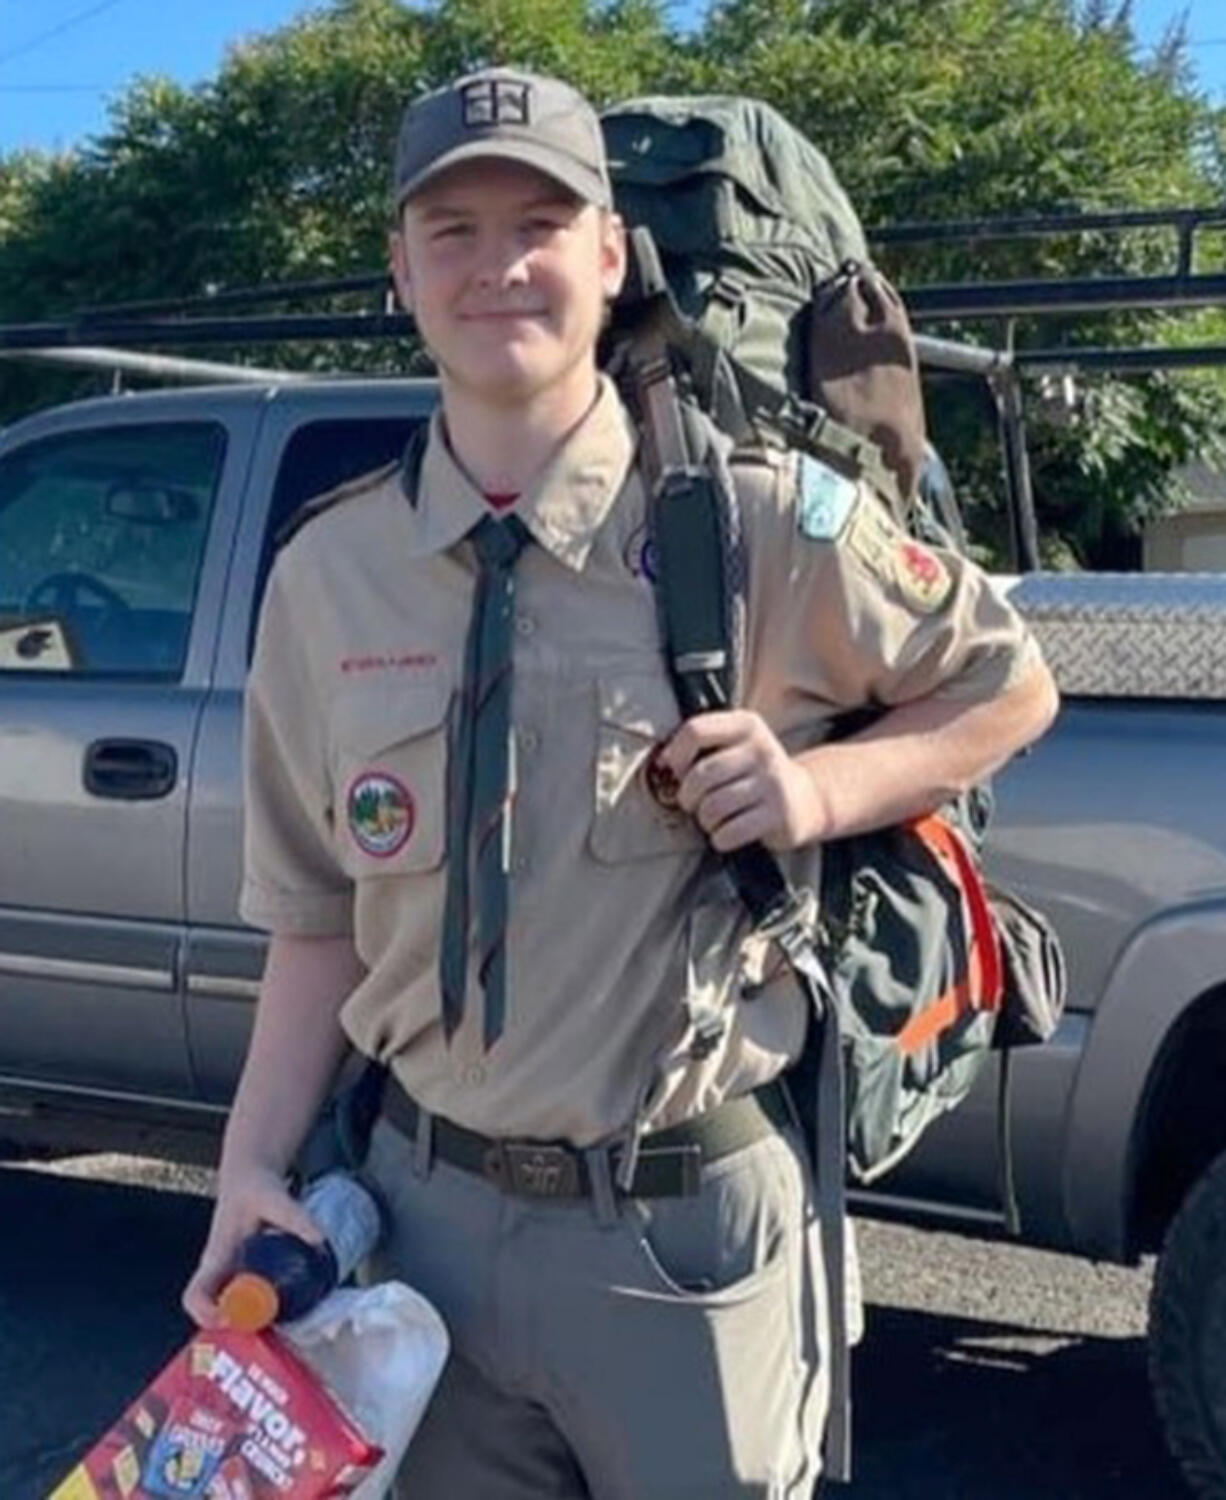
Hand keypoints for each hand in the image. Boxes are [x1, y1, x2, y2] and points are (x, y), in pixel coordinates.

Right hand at [182, 1161, 324, 1328]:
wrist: (251, 1176)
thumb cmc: (252, 1187)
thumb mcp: (272, 1198)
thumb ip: (295, 1217)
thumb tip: (321, 1240)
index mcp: (216, 1258)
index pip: (195, 1296)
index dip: (206, 1314)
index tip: (230, 1318)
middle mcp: (222, 1275)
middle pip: (217, 1316)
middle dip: (239, 1331)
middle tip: (269, 1335)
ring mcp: (236, 1277)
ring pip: (237, 1313)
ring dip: (257, 1326)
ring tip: (285, 1330)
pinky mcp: (253, 1275)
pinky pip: (256, 1301)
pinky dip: (270, 1312)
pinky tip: (296, 1314)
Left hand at [661, 710, 821, 852]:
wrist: (805, 799)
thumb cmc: (753, 774)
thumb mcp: (735, 746)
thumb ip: (701, 745)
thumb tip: (662, 761)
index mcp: (747, 725)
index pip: (695, 730)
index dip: (676, 755)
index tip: (677, 771)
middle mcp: (762, 749)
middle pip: (700, 775)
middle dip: (688, 797)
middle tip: (695, 803)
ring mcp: (772, 782)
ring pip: (712, 807)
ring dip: (705, 820)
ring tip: (713, 819)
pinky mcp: (778, 814)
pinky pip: (729, 832)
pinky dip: (720, 838)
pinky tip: (728, 833)